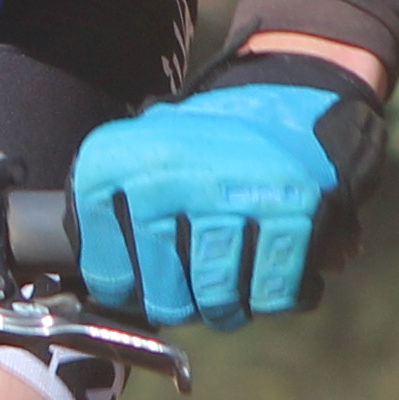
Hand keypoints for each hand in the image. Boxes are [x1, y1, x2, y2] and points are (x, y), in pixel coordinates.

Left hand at [72, 64, 374, 331]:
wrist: (298, 91)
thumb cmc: (212, 138)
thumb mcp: (148, 146)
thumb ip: (118, 204)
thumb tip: (106, 285)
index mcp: (130, 154)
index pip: (100, 250)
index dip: (112, 277)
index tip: (123, 289)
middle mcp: (179, 170)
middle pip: (161, 286)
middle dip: (174, 306)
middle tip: (184, 302)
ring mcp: (239, 191)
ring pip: (217, 296)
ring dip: (224, 309)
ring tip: (229, 295)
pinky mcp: (297, 209)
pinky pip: (274, 292)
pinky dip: (276, 298)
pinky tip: (273, 282)